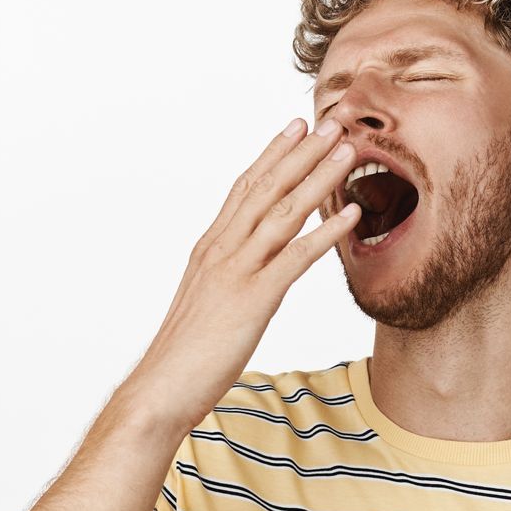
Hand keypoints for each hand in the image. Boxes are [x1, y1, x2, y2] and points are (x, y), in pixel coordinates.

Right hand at [121, 118, 361, 436]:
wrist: (160, 389)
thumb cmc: (183, 358)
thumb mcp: (208, 305)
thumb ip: (228, 281)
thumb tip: (249, 276)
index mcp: (210, 249)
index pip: (244, 190)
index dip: (271, 156)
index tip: (294, 128)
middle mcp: (221, 251)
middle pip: (266, 189)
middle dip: (301, 152)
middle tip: (331, 121)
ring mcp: (236, 272)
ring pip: (282, 213)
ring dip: (318, 178)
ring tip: (348, 150)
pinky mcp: (252, 300)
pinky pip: (294, 258)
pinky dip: (325, 232)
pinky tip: (350, 214)